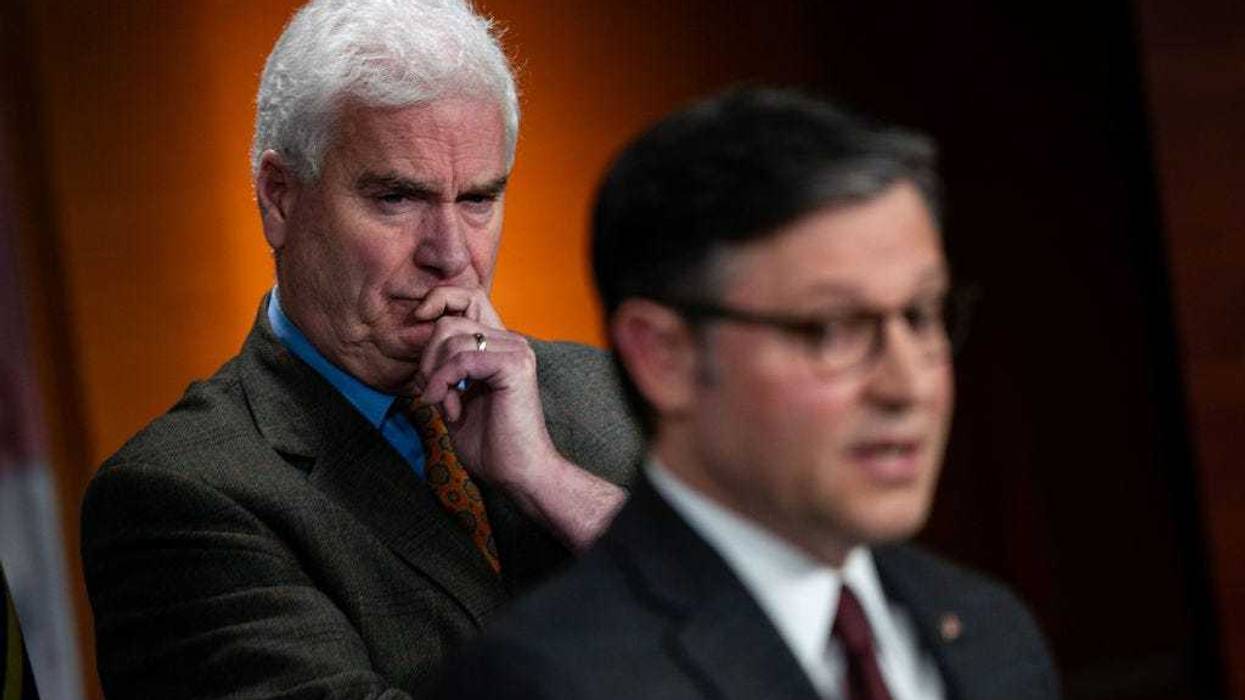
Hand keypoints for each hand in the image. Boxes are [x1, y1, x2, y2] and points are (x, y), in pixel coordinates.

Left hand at [412, 285, 625, 548]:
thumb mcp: (455, 398)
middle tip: (432, 390)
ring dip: (434, 373)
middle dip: (427, 356)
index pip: (467, 299)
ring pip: (451, 337)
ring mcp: (516, 351)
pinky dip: (444, 381)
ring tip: (445, 404)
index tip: (417, 325)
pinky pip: (462, 358)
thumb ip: (443, 370)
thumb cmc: (489, 444)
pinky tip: (447, 407)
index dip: (438, 302)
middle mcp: (512, 341)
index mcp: (501, 346)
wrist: (518, 473)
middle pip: (449, 321)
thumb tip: (419, 346)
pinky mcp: (514, 366)